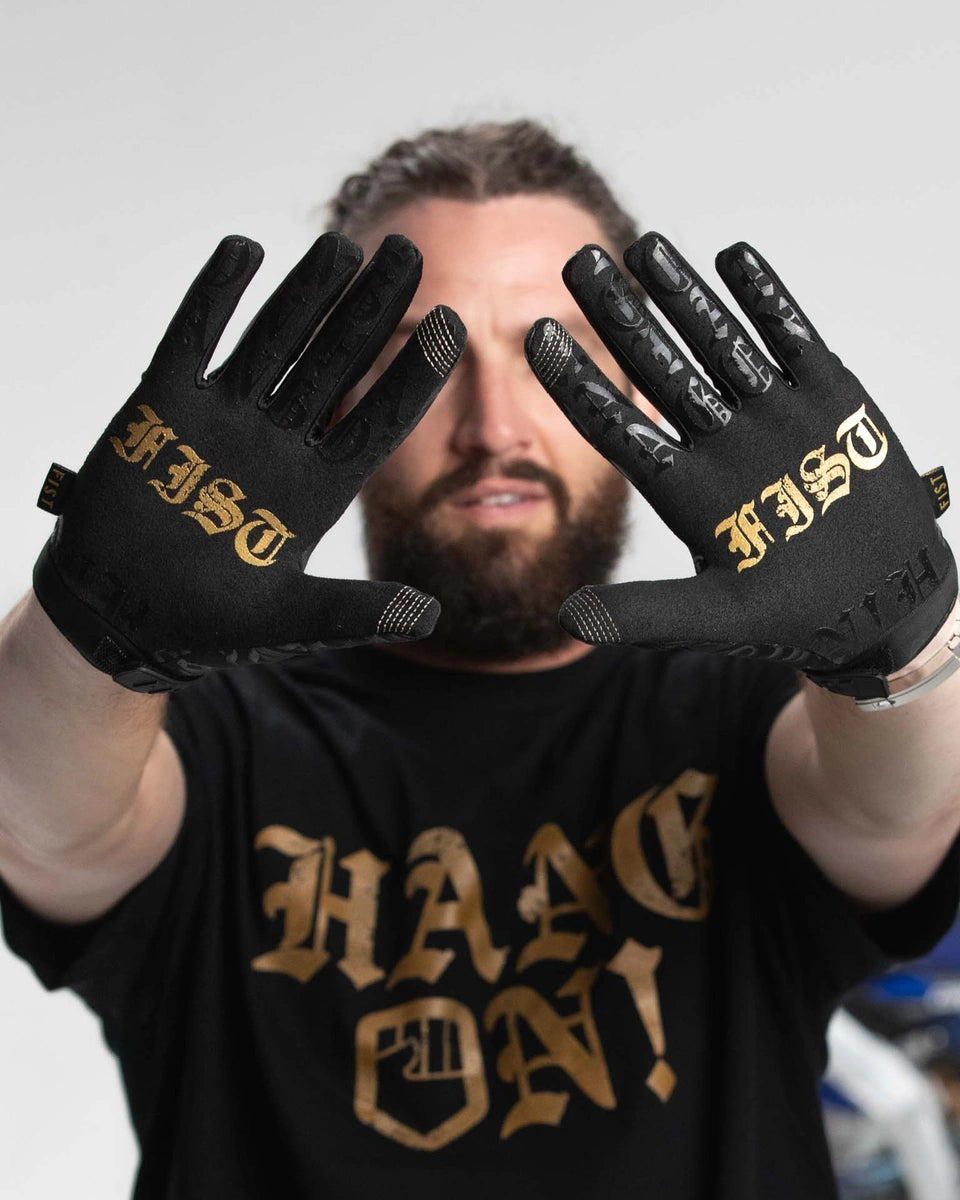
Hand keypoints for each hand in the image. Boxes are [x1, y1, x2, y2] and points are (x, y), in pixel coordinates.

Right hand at [34, 233, 464, 691]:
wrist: (122, 613)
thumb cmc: (209, 622)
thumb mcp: (289, 618)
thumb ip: (355, 610)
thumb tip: (430, 615)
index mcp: (318, 488)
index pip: (377, 419)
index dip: (414, 374)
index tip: (454, 326)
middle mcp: (279, 443)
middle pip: (334, 364)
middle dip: (370, 310)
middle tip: (407, 253)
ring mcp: (223, 419)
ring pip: (274, 342)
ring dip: (306, 293)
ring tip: (343, 246)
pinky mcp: (164, 406)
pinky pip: (193, 339)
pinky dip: (215, 296)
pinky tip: (245, 250)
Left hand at [525, 234, 955, 702]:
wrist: (885, 603)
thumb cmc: (795, 617)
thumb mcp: (716, 619)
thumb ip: (644, 613)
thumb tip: (565, 621)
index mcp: (685, 490)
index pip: (619, 425)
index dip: (578, 382)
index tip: (536, 335)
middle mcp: (721, 443)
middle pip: (660, 369)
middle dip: (621, 316)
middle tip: (580, 260)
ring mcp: (773, 417)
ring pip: (719, 344)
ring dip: (684, 295)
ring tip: (645, 245)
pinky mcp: (829, 401)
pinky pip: (793, 340)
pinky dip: (768, 300)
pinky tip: (735, 258)